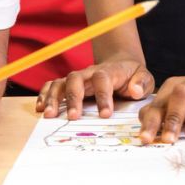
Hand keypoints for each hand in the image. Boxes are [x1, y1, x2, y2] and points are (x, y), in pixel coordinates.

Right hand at [36, 57, 154, 118]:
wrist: (121, 67)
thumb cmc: (132, 76)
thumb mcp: (144, 78)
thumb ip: (142, 83)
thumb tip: (134, 90)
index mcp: (109, 71)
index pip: (102, 79)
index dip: (103, 96)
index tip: (105, 115)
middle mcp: (89, 73)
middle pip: (76, 79)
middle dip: (73, 98)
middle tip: (73, 117)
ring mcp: (77, 78)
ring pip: (61, 82)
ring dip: (53, 97)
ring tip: (48, 115)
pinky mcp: (68, 85)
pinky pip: (52, 86)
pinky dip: (44, 94)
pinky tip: (40, 108)